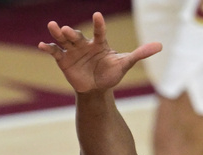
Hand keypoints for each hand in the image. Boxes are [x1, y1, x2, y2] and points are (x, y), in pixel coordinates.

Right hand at [38, 11, 161, 93]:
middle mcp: (84, 43)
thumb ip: (140, 53)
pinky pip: (54, 51)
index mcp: (99, 43)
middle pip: (77, 35)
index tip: (98, 16)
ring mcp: (72, 50)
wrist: (97, 89)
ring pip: (63, 39)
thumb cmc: (111, 74)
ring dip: (57, 33)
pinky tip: (42, 45)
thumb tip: (160, 45)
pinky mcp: (63, 59)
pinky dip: (48, 48)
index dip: (98, 24)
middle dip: (71, 32)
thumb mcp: (125, 64)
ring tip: (53, 27)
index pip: (99, 31)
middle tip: (67, 30)